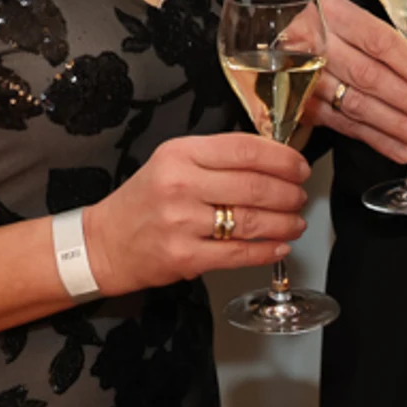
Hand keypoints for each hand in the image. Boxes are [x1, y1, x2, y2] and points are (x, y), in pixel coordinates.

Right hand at [80, 133, 309, 294]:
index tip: (299, 166)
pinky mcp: (185, 257)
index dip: (282, 159)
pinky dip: (267, 251)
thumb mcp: (173, 162)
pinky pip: (239, 254)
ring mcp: (182, 223)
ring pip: (251, 221)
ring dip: (284, 222)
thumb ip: (217, 158)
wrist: (105, 242)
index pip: (245, 149)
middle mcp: (180, 185)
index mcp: (180, 153)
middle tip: (300, 196)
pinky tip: (280, 246)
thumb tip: (273, 159)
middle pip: (254, 186)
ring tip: (296, 221)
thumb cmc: (145, 200)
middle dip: (289, 193)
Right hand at [302, 0, 406, 162]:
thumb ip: (403, 42)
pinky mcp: (303, 106)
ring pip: (357, 105)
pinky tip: (399, 148)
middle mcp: (316, 44)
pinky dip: (377, 139)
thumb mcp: (365, 24)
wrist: (287, 47)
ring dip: (396, 125)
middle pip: (369, 76)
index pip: (380, 41)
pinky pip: (345, 126)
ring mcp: (305, 77)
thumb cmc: (332, 34)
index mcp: (334, 15)